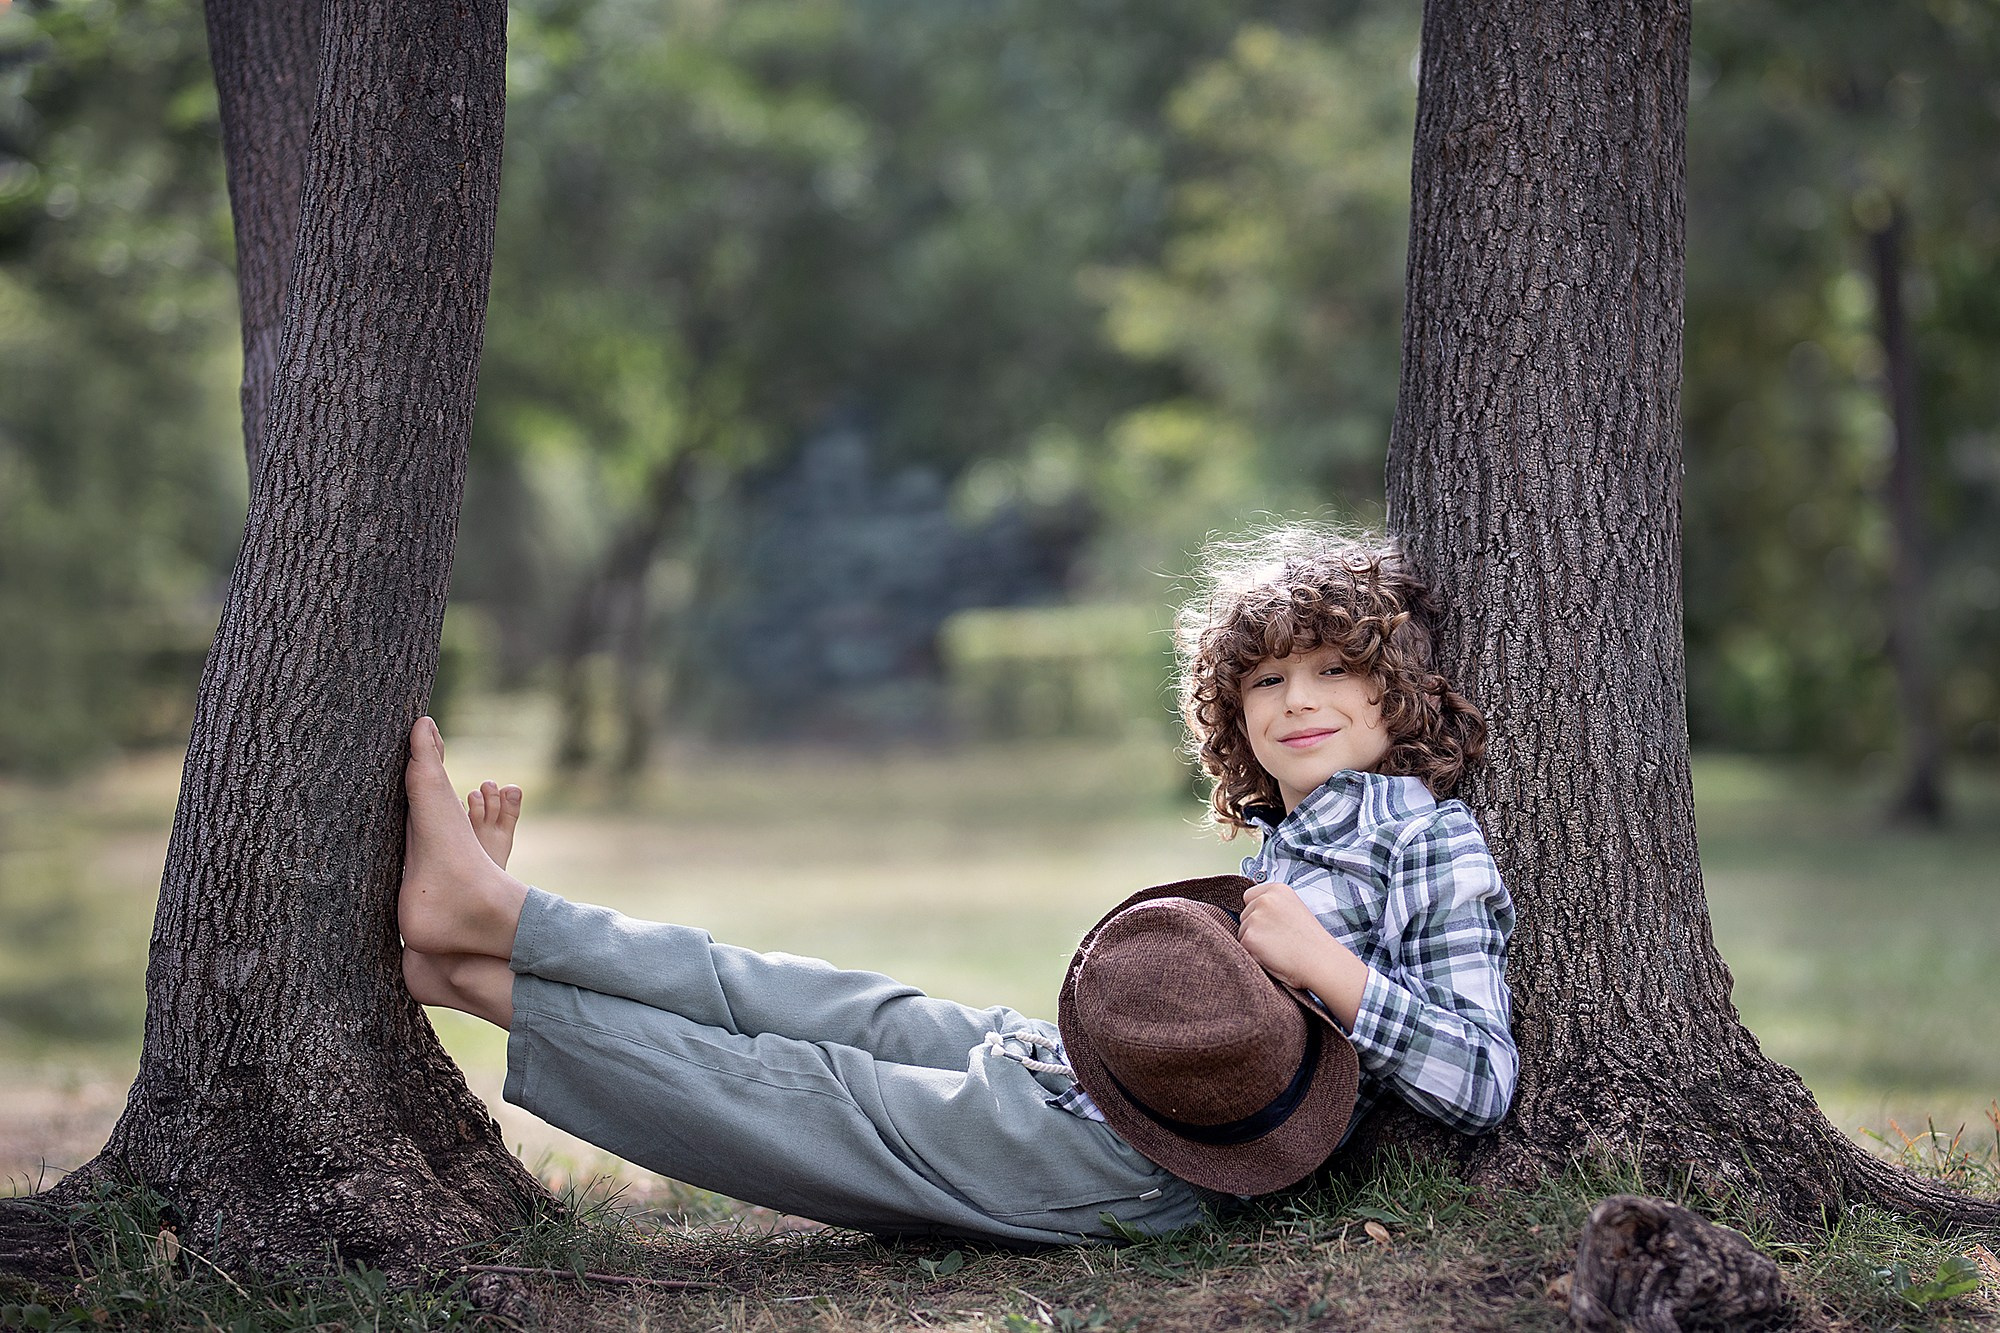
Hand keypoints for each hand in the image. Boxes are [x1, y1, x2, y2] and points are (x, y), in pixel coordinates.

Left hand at [1237, 881, 1367, 1027]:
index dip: (1258, 912)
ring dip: (1254, 941)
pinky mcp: (1249, 937)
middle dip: (1255, 927)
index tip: (1271, 924)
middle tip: (1278, 939)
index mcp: (1277, 890)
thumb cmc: (1311, 942)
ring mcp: (1255, 917)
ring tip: (1277, 948)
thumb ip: (1274, 906)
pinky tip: (1272, 956)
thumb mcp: (1294, 910)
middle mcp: (1264, 899)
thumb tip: (1254, 912)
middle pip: (1244, 914)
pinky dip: (1254, 954)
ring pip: (1242, 931)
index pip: (1249, 896)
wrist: (1320, 961)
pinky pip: (1243, 947)